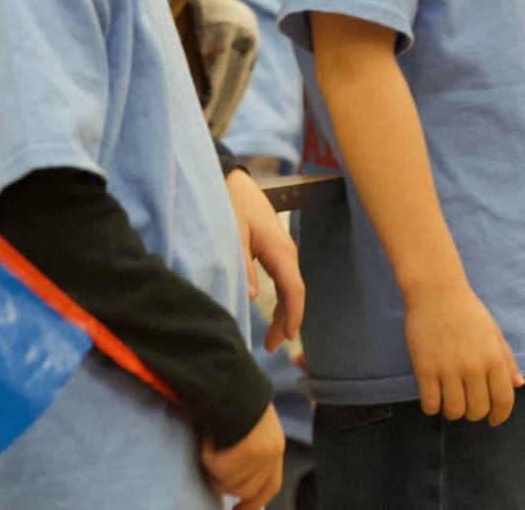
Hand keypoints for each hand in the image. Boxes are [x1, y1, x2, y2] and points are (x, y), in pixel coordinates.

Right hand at [200, 403, 284, 508]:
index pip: (269, 486)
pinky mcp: (252, 448)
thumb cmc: (229, 395)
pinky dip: (208, 456)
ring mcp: (265, 451)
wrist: (229, 372)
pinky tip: (208, 436)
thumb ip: (242, 450)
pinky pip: (221, 469)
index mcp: (274, 446)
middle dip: (223, 482)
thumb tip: (232, 483)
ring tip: (208, 442)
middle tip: (208, 461)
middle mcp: (275, 451)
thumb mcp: (242, 426)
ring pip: (231, 483)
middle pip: (247, 490)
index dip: (252, 503)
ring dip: (213, 468)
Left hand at [223, 168, 303, 348]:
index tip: (285, 339)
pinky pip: (282, 279)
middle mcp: (286, 251)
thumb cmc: (231, 202)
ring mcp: (282, 249)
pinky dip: (279, 299)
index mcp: (279, 249)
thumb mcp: (232, 233)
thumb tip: (253, 298)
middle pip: (294, 292)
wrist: (232, 178)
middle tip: (269, 347)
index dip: (292, 316)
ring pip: (289, 287)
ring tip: (270, 337)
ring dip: (283, 312)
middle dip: (286, 321)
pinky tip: (269, 312)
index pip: (294, 289)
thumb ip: (242, 265)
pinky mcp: (274, 248)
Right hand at [402, 280, 522, 423]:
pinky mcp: (425, 368)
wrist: (435, 290)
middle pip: (478, 409)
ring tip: (449, 401)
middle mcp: (474, 367)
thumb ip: (507, 360)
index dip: (499, 416)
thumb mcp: (493, 332)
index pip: (503, 400)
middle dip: (474, 413)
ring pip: (454, 410)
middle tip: (467, 405)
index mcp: (494, 358)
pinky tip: (432, 398)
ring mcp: (448, 368)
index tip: (493, 419)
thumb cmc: (467, 310)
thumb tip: (519, 384)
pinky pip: (430, 402)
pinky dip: (432, 407)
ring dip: (453, 411)